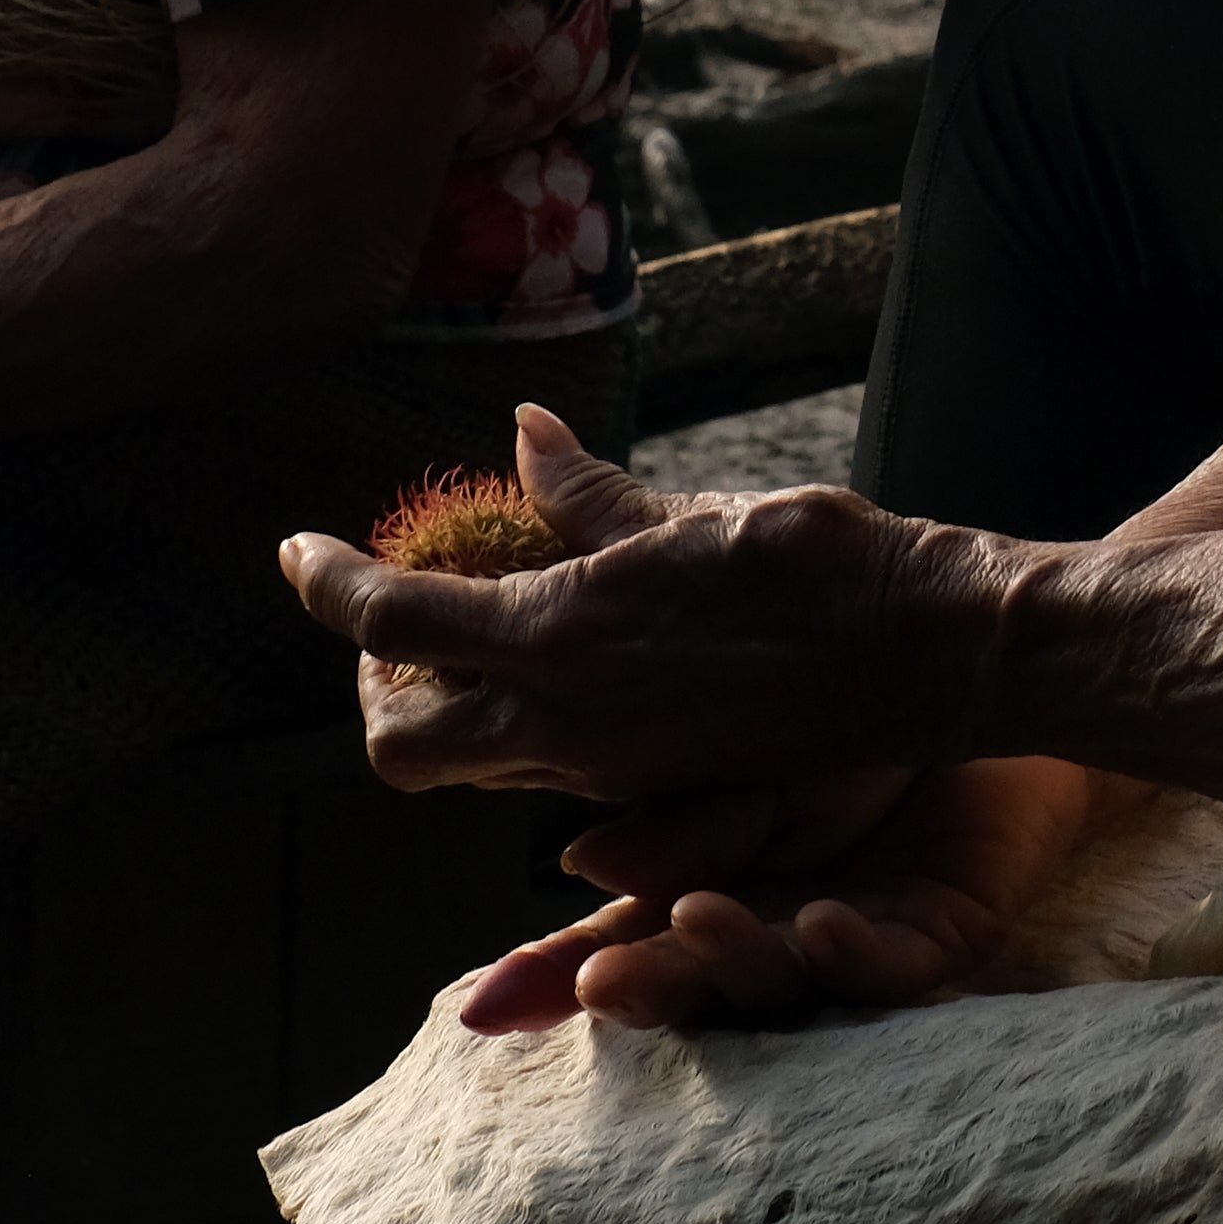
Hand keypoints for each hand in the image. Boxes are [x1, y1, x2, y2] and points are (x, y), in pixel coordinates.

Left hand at [277, 405, 977, 807]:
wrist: (925, 656)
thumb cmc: (818, 566)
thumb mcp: (688, 512)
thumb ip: (588, 493)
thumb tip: (518, 433)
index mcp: (564, 640)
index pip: (392, 622)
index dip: (327, 585)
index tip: (297, 551)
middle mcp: (569, 727)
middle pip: (399, 745)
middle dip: (372, 684)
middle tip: (393, 616)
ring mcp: (610, 773)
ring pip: (468, 764)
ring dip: (440, 705)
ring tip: (472, 623)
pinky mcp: (653, 790)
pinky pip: (540, 772)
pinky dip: (514, 720)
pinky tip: (560, 655)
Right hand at [452, 755, 1114, 1033]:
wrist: (998, 691)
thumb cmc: (867, 724)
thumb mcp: (754, 754)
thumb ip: (678, 809)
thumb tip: (584, 858)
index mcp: (713, 886)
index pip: (624, 942)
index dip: (560, 979)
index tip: (488, 1010)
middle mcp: (774, 933)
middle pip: (698, 981)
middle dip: (648, 985)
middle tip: (599, 982)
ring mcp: (854, 942)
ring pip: (786, 982)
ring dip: (738, 959)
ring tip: (700, 918)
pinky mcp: (938, 938)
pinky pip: (891, 963)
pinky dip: (852, 949)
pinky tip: (820, 924)